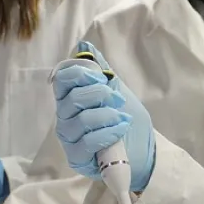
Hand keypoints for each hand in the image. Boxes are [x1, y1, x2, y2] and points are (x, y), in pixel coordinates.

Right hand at [53, 41, 154, 191]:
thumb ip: (101, 70)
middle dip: (100, 95)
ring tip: (121, 118)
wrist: (143, 150)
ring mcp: (69, 138)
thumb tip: (85, 46)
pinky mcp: (76, 157)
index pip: (61, 79)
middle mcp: (64, 116)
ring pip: (81, 120)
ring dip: (106, 115)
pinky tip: (120, 130)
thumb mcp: (118, 89)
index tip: (101, 77)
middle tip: (118, 99)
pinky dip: (107, 133)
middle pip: (72, 98)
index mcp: (70, 97)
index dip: (80, 74)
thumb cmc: (126, 118)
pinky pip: (87, 141)